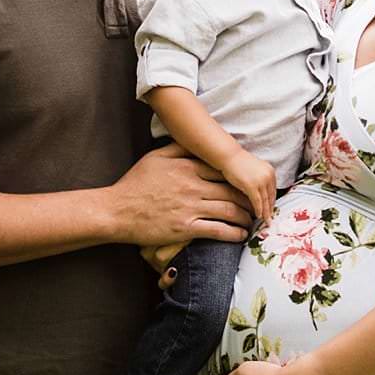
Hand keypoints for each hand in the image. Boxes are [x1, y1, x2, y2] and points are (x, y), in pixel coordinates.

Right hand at [110, 146, 252, 246]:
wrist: (116, 211)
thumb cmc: (134, 184)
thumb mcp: (155, 158)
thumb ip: (177, 148)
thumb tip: (194, 140)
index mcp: (187, 167)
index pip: (223, 170)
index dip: (239, 178)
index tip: (248, 184)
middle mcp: (192, 186)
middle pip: (231, 191)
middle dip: (248, 199)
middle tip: (257, 205)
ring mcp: (190, 208)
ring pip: (229, 211)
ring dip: (245, 217)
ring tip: (252, 221)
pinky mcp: (185, 229)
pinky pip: (217, 230)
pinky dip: (234, 233)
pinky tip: (241, 235)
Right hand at [216, 149, 278, 224]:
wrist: (229, 156)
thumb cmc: (238, 163)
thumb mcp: (254, 171)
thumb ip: (259, 181)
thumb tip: (260, 194)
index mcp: (270, 171)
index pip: (273, 190)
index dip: (272, 202)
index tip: (271, 210)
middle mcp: (268, 175)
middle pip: (271, 196)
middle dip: (271, 209)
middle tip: (271, 219)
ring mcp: (261, 181)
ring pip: (265, 201)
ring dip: (266, 212)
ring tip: (267, 221)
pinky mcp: (252, 185)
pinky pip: (257, 201)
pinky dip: (259, 210)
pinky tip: (258, 216)